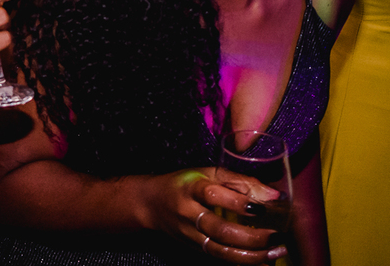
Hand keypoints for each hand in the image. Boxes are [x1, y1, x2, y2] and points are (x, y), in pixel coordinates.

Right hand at [141, 168, 288, 263]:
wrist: (151, 203)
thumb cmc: (184, 184)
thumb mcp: (207, 173)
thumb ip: (239, 181)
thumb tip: (273, 195)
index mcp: (191, 187)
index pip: (213, 195)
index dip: (238, 202)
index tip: (265, 207)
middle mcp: (188, 213)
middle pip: (219, 229)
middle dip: (252, 236)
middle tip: (277, 236)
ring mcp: (190, 233)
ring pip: (221, 249)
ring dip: (252, 254)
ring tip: (276, 251)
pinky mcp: (195, 247)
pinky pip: (221, 257)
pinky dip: (243, 260)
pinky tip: (263, 259)